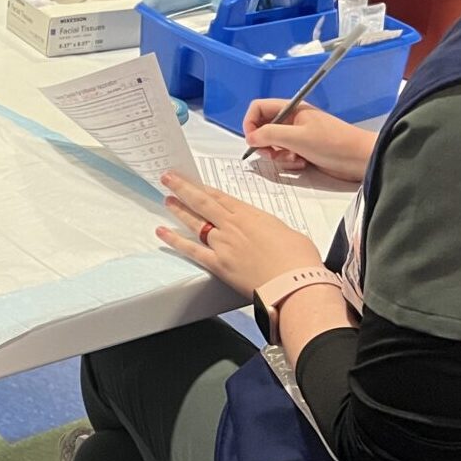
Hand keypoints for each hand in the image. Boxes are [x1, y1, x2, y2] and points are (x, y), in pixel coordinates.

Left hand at [156, 171, 323, 297]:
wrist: (294, 282)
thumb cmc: (298, 260)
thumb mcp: (289, 234)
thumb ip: (271, 231)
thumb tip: (268, 235)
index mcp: (251, 215)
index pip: (221, 197)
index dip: (205, 188)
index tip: (194, 181)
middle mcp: (232, 226)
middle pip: (202, 202)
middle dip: (183, 188)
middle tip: (168, 178)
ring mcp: (222, 244)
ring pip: (194, 222)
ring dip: (178, 209)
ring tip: (166, 199)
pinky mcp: (217, 264)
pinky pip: (191, 249)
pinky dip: (174, 240)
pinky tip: (162, 232)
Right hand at [242, 100, 376, 182]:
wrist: (360, 159)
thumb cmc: (333, 143)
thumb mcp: (297, 137)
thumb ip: (269, 134)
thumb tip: (250, 138)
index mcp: (291, 109)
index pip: (258, 108)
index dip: (250, 123)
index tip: (252, 140)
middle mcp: (292, 121)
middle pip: (263, 127)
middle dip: (264, 143)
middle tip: (272, 153)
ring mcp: (298, 136)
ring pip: (273, 144)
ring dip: (277, 155)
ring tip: (293, 159)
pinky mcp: (304, 150)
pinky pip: (285, 155)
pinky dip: (289, 162)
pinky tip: (302, 164)